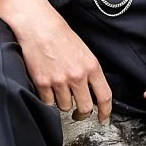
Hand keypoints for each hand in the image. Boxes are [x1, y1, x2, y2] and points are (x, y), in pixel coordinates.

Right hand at [0, 0, 111, 122]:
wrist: (39, 26)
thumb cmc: (61, 35)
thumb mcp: (84, 51)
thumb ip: (89, 71)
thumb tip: (93, 90)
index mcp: (91, 66)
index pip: (105, 96)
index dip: (106, 111)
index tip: (104, 119)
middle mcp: (77, 76)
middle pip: (85, 108)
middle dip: (82, 113)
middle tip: (79, 112)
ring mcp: (59, 81)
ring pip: (65, 107)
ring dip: (63, 103)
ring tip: (59, 90)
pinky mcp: (42, 83)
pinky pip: (47, 102)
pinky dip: (48, 99)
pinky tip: (48, 88)